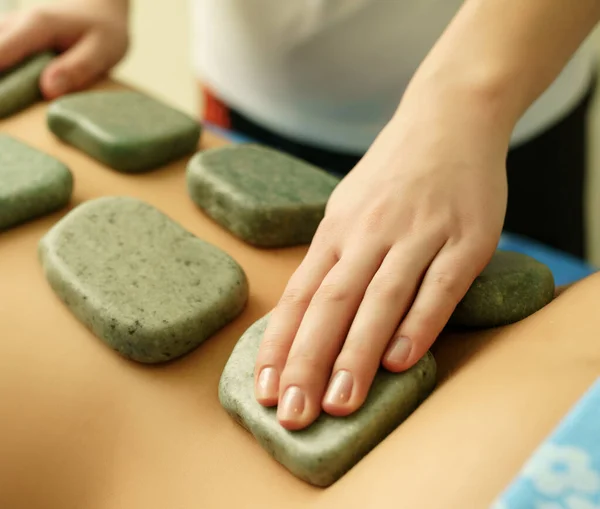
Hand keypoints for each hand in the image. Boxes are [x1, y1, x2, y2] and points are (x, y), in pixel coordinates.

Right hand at [0, 0, 128, 98]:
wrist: (99, 7)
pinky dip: (5, 70)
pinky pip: (1, 53)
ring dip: (3, 78)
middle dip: (0, 83)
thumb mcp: (102, 49)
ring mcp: (8, 29)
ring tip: (12, 103)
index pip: (1, 54)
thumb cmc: (103, 29)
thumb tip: (47, 90)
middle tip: (7, 109)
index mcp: (37, 26)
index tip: (0, 107)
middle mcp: (15, 24)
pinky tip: (13, 88)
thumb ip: (77, 69)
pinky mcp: (9, 37)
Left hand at [253, 83, 510, 429]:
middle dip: (308, 362)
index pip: (299, 296)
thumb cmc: (393, 175)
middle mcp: (369, 234)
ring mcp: (418, 235)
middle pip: (330, 304)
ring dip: (357, 354)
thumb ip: (332, 260)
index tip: (265, 390)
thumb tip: (305, 316)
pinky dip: (419, 324)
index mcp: (336, 230)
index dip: (280, 345)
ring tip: (340, 403)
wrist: (449, 118)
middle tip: (294, 414)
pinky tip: (401, 362)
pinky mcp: (466, 239)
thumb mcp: (348, 209)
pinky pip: (439, 287)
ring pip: (380, 300)